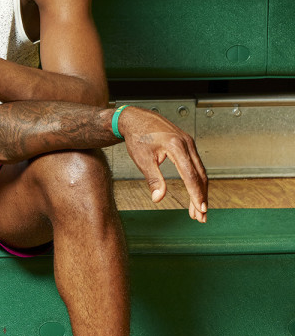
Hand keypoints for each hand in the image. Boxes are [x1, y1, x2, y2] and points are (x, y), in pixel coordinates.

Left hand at [118, 107, 208, 221]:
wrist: (135, 118)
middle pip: (200, 175)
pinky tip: (194, 193)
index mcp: (176, 146)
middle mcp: (187, 144)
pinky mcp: (187, 145)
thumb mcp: (142, 159)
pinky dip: (196, 181)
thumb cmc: (137, 136)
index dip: (196, 194)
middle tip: (201, 217)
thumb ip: (153, 179)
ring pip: (200, 171)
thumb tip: (158, 198)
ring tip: (197, 211)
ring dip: (200, 191)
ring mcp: (189, 143)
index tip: (200, 209)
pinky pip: (196, 165)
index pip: (191, 175)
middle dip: (201, 197)